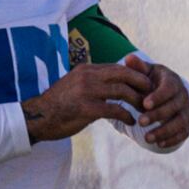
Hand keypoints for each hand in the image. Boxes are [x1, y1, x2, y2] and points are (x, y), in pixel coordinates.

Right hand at [22, 56, 156, 142]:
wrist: (38, 117)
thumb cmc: (58, 104)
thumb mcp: (75, 85)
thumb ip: (93, 81)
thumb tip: (113, 83)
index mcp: (86, 69)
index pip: (117, 67)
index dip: (135, 75)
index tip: (144, 85)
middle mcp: (87, 76)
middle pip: (124, 74)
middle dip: (141, 84)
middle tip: (150, 95)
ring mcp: (86, 92)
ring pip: (122, 91)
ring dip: (136, 102)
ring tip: (143, 110)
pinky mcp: (86, 109)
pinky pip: (115, 110)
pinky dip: (126, 116)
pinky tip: (130, 121)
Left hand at [128, 66, 188, 152]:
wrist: (166, 91)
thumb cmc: (151, 80)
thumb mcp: (145, 72)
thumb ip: (138, 68)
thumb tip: (128, 58)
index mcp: (172, 82)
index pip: (169, 89)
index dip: (158, 96)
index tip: (144, 104)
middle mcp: (182, 96)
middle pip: (173, 107)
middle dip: (158, 115)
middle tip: (141, 122)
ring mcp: (186, 111)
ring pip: (179, 122)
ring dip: (164, 131)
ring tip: (147, 138)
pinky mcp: (186, 124)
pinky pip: (182, 133)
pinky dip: (172, 139)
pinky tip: (158, 144)